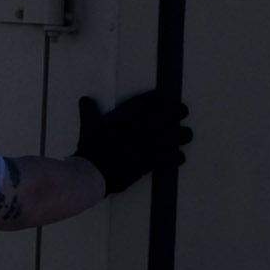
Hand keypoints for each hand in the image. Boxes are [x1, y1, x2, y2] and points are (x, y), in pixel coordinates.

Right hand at [73, 89, 192, 193]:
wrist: (91, 172)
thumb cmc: (90, 149)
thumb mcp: (88, 126)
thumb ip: (90, 112)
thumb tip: (84, 100)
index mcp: (127, 114)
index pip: (152, 98)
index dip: (162, 97)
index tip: (166, 99)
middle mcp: (141, 125)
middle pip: (172, 112)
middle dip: (180, 111)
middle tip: (182, 113)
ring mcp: (148, 143)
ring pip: (178, 134)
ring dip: (183, 135)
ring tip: (185, 136)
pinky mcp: (151, 161)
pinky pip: (174, 157)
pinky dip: (178, 158)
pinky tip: (178, 158)